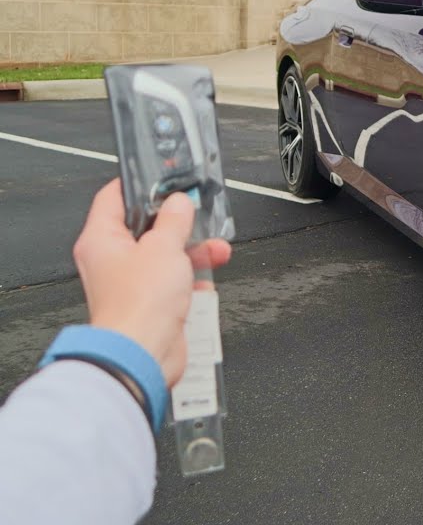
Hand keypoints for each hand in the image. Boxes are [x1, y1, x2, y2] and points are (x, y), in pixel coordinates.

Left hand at [73, 179, 232, 386]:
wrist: (144, 353)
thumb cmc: (138, 305)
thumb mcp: (163, 247)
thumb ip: (174, 220)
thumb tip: (179, 203)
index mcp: (101, 240)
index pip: (113, 197)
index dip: (139, 184)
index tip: (162, 177)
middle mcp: (112, 261)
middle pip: (146, 227)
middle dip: (179, 223)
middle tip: (198, 214)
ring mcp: (132, 284)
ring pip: (165, 255)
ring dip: (194, 251)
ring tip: (215, 249)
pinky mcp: (151, 304)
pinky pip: (175, 282)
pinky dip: (193, 279)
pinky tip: (207, 279)